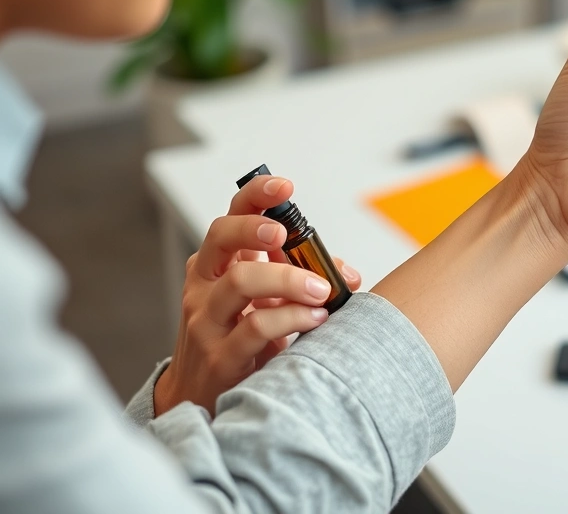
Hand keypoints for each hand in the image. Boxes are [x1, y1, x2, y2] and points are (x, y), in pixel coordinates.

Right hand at [154, 176, 360, 415]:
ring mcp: (207, 320)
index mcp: (218, 265)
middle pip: (221, 238)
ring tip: (321, 290)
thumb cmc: (241, 341)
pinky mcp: (220, 355)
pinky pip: (256, 326)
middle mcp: (206, 286)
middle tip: (288, 237)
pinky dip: (292, 317)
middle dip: (257, 229)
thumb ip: (301, 278)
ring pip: (241, 281)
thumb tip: (347, 273)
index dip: (255, 196)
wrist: (203, 398)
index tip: (285, 187)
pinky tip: (315, 318)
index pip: (230, 216)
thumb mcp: (266, 302)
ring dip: (288, 279)